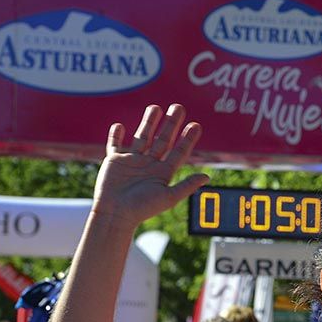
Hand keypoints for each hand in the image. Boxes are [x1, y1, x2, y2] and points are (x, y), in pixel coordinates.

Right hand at [93, 104, 209, 225]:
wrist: (116, 214)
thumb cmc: (143, 208)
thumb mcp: (168, 197)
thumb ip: (187, 185)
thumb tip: (207, 176)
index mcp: (163, 173)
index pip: (178, 152)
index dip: (187, 139)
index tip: (196, 125)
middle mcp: (149, 165)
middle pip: (162, 140)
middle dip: (171, 124)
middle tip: (179, 107)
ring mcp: (132, 161)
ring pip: (142, 137)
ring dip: (149, 122)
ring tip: (156, 107)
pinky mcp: (114, 161)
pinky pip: (115, 144)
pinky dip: (116, 135)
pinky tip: (120, 125)